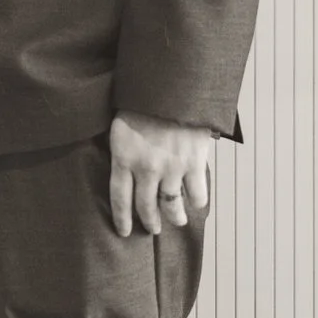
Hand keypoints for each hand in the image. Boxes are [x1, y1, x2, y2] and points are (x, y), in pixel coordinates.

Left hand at [107, 112, 212, 238]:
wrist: (172, 85)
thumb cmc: (143, 100)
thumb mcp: (121, 124)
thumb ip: (123, 149)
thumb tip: (125, 166)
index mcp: (123, 157)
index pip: (119, 199)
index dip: (122, 219)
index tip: (124, 232)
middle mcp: (146, 168)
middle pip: (146, 207)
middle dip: (150, 222)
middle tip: (153, 228)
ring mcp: (171, 168)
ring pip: (172, 206)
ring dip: (175, 217)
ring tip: (176, 219)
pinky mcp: (193, 163)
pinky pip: (197, 194)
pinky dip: (197, 201)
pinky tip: (195, 202)